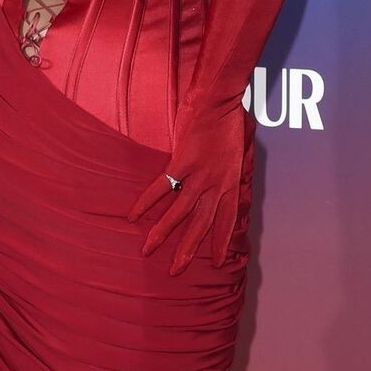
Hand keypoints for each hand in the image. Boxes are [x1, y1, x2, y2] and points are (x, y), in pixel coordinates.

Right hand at [127, 101, 245, 273]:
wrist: (221, 100)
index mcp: (231, 182)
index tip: (219, 263)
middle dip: (188, 250)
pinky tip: (133, 215)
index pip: (227, 220)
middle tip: (175, 271)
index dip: (221, 242)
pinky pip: (162, 188)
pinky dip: (146, 202)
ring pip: (181, 213)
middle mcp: (217, 184)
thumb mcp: (237, 151)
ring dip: (163, 233)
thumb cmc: (228, 120)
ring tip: (148, 250)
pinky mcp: (183, 162)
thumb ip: (227, 169)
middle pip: (201, 225)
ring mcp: (201, 175)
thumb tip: (221, 180)